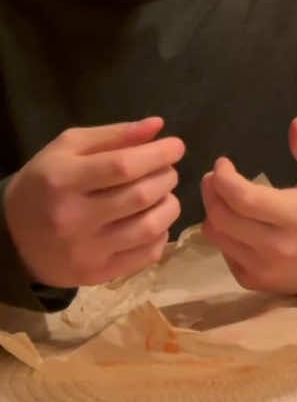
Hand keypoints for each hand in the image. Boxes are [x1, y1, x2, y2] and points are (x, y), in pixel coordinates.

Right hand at [3, 118, 184, 288]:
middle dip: (166, 177)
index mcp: (63, 180)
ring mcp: (86, 251)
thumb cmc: (46, 183)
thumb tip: (157, 126)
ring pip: (149, 227)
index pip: (123, 166)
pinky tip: (154, 221)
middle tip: (167, 170)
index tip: (176, 146)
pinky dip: (162, 234)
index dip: (157, 154)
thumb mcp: (67, 149)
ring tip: (163, 194)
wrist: (14, 237)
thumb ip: (113, 135)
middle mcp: (73, 218)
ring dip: (169, 205)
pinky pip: (147, 255)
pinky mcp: (97, 274)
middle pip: (140, 196)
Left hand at [200, 117, 296, 295]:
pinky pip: (223, 253)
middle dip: (211, 191)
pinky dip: (224, 236)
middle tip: (214, 177)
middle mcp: (276, 247)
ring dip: (214, 213)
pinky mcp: (254, 282)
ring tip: (223, 198)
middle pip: (222, 217)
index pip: (244, 198)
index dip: (224, 178)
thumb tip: (295, 124)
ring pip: (217, 236)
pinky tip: (236, 224)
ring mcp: (263, 269)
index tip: (222, 163)